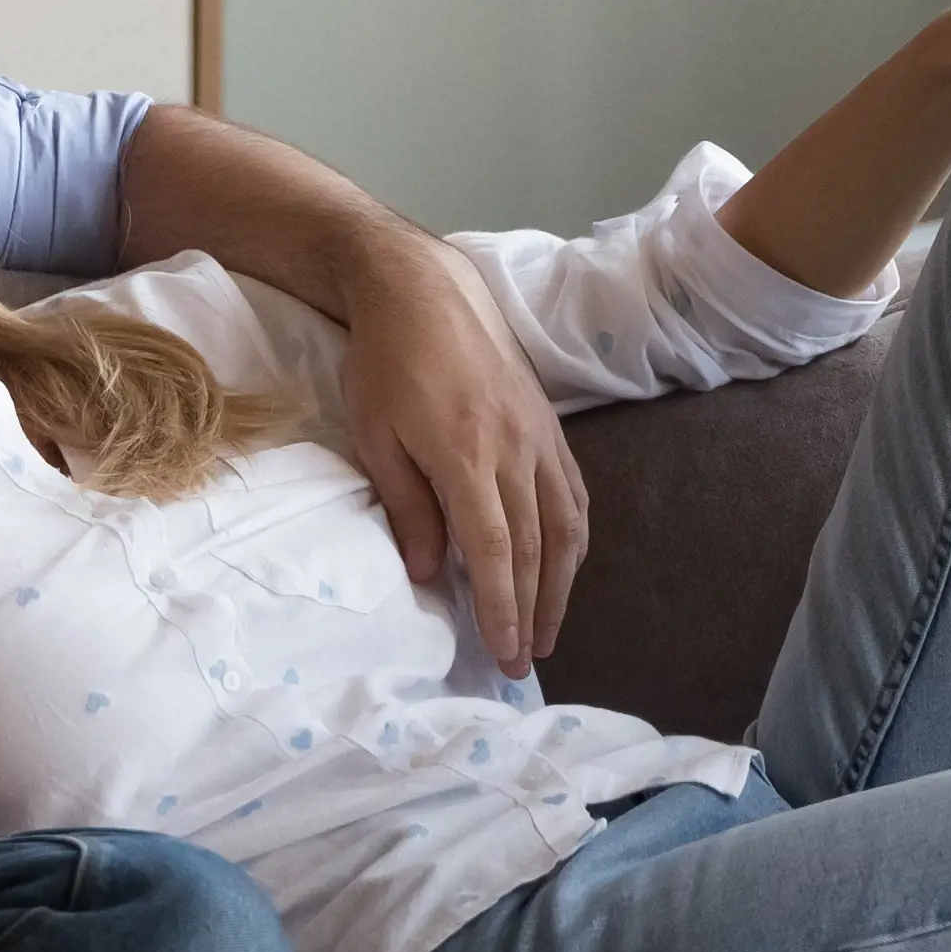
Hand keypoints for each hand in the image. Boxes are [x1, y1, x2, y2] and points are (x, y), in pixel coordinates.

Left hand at [336, 223, 584, 671]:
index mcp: (467, 456)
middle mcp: (515, 451)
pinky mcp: (549, 425)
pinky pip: (574, 492)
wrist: (423, 289)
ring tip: (549, 630)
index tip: (504, 653)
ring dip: (562, 585)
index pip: (495, 551)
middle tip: (526, 662)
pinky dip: (574, 537)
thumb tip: (433, 573)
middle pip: (535, 548)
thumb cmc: (385, 363)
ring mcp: (539, 437)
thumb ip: (407, 507)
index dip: (502, 608)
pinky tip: (566, 565)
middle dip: (533, 612)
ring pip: (564, 525)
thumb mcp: (376, 436)